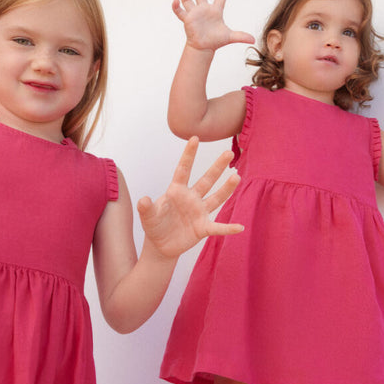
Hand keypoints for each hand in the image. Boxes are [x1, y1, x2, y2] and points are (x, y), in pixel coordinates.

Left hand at [137, 137, 242, 257]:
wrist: (160, 245)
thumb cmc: (154, 225)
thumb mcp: (148, 217)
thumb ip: (146, 208)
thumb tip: (143, 200)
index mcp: (177, 191)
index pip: (184, 169)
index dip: (189, 154)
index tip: (195, 138)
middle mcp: (191, 198)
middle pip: (207, 179)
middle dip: (217, 167)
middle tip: (229, 152)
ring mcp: (199, 212)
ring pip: (216, 197)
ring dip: (227, 189)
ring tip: (237, 177)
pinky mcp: (203, 228)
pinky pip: (218, 227)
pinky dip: (228, 228)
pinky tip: (240, 227)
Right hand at [172, 0, 254, 50]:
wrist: (203, 48)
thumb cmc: (216, 41)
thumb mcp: (230, 37)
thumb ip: (241, 36)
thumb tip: (253, 40)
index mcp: (215, 10)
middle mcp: (204, 9)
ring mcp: (194, 13)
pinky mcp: (187, 19)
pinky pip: (179, 11)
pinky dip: (176, 6)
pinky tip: (175, 0)